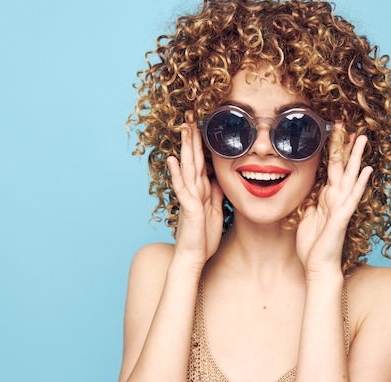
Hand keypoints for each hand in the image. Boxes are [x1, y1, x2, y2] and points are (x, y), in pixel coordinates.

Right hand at [167, 111, 223, 265]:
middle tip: (190, 115)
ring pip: (187, 167)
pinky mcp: (188, 207)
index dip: (200, 142)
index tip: (200, 124)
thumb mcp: (215, 210)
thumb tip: (218, 177)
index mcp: (202, 189)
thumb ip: (215, 193)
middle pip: (193, 158)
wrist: (194, 257)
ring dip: (185, 147)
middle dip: (192, 136)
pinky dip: (177, 173)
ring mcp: (189, 197)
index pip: (201, 160)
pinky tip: (173, 159)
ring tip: (183, 128)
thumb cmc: (204, 237)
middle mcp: (194, 189)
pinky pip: (182, 187)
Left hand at [296, 126, 372, 276]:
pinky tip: (367, 171)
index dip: (334, 151)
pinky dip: (359, 184)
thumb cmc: (313, 244)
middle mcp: (337, 199)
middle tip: (351, 126)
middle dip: (346, 147)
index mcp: (327, 198)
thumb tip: (309, 190)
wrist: (317, 266)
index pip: (332, 169)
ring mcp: (341, 207)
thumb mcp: (306, 217)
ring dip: (356, 158)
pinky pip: (351, 197)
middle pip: (343, 167)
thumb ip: (310, 202)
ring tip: (362, 139)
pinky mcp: (341, 218)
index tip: (335, 132)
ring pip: (350, 177)